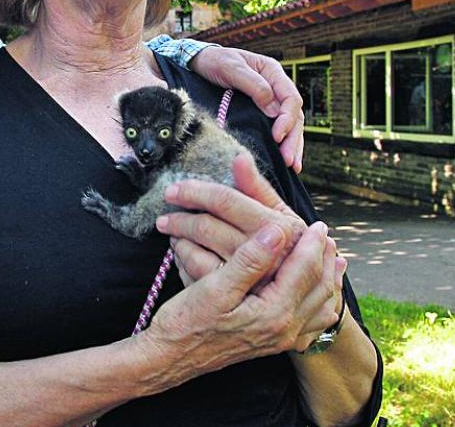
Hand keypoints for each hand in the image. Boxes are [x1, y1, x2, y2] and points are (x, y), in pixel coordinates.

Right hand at [142, 221, 340, 380]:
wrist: (169, 359)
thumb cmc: (186, 323)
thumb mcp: (214, 288)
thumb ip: (249, 260)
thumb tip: (276, 232)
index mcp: (273, 313)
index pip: (304, 270)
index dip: (312, 244)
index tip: (316, 223)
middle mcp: (283, 330)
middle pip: (319, 288)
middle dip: (324, 259)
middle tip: (325, 235)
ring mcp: (279, 340)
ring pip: (318, 306)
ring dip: (326, 279)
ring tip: (331, 259)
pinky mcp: (272, 343)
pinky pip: (309, 322)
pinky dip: (318, 302)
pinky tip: (315, 294)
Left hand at [156, 154, 305, 283]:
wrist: (290, 291)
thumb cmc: (283, 244)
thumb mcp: (278, 215)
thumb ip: (257, 188)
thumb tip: (239, 157)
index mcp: (278, 226)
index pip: (226, 200)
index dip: (196, 191)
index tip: (174, 190)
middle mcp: (264, 254)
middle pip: (207, 227)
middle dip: (180, 219)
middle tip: (164, 217)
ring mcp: (247, 279)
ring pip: (196, 253)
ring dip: (179, 239)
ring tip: (172, 232)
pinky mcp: (232, 298)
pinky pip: (194, 274)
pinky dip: (182, 260)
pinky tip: (180, 252)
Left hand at [187, 47, 303, 170]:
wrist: (199, 62)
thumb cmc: (215, 61)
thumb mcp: (231, 68)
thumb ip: (253, 85)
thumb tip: (274, 110)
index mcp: (273, 73)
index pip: (291, 98)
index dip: (287, 119)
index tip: (277, 136)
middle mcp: (275, 87)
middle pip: (294, 115)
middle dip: (293, 138)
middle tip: (289, 161)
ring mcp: (270, 100)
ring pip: (289, 124)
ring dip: (292, 145)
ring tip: (292, 166)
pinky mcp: (260, 111)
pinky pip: (276, 128)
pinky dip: (282, 143)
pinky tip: (282, 159)